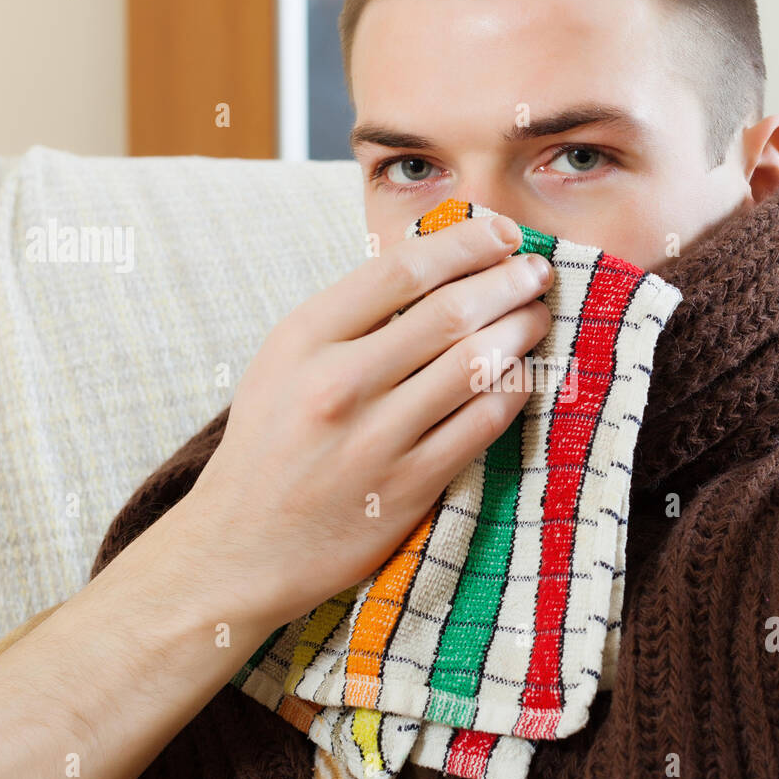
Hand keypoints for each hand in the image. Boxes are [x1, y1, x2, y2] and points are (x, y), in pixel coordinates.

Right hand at [174, 214, 552, 632]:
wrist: (241, 546)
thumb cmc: (271, 444)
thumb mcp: (285, 362)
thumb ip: (349, 317)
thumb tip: (435, 265)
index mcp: (304, 339)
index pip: (402, 269)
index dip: (465, 242)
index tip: (500, 232)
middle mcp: (339, 383)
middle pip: (449, 312)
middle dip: (507, 281)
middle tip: (536, 271)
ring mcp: (376, 438)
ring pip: (475, 364)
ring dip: (521, 330)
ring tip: (538, 316)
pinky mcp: (408, 486)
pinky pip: (482, 423)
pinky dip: (514, 389)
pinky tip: (524, 374)